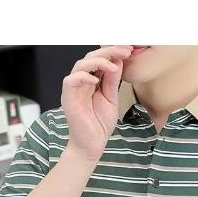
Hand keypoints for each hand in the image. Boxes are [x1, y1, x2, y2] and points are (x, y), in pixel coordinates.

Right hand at [61, 45, 133, 161]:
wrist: (92, 145)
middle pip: (90, 58)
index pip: (99, 60)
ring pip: (80, 65)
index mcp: (91, 81)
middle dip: (109, 52)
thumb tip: (118, 62)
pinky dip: (83, 77)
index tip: (129, 50)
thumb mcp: (112, 99)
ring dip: (98, 62)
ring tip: (113, 66)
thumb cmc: (99, 125)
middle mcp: (81, 82)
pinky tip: (96, 81)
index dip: (113, 53)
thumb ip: (113, 81)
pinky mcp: (68, 99)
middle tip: (125, 51)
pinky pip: (71, 81)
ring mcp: (73, 90)